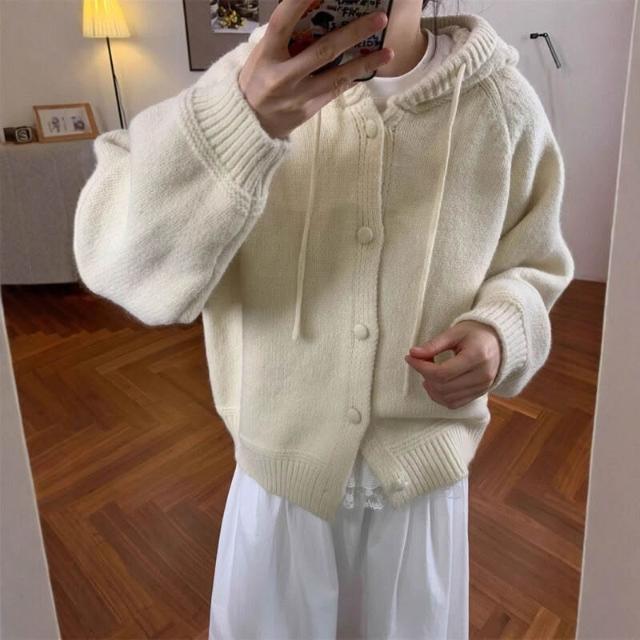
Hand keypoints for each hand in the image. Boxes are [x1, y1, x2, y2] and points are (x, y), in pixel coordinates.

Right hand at [238, 0, 393, 139]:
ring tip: (388, 52)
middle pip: (323, 50)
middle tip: (380, 18)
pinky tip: (371, 67)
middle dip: (354, 33)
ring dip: (365, 62)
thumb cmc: (257, 81)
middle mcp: (283, 76)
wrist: (250, 124)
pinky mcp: (309, 110)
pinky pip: (336, 90)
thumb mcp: (261, 55)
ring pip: (337, 75)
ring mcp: (298, 95)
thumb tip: (313, 10)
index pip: (283, 22)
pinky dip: (354, 77)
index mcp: (266, 55)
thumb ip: (283, 37)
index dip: (299, 2)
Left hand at [404, 321, 502, 407]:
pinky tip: (434, 384)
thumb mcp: (455, 333)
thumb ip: (434, 344)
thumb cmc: (476, 333)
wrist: (499, 342)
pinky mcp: (480, 394)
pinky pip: (455, 404)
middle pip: (443, 387)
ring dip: (431, 388)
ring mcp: (482, 387)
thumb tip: (413, 353)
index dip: (421, 367)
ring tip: (427, 372)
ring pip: (447, 398)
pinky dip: (440, 397)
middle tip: (419, 362)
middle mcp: (482, 376)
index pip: (442, 372)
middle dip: (425, 376)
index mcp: (477, 357)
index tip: (410, 358)